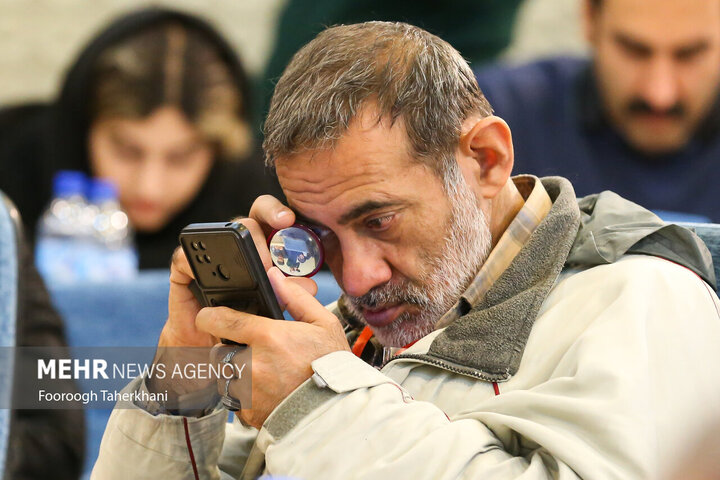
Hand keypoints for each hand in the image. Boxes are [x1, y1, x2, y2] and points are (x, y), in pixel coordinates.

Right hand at [158, 195, 299, 347]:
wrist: (217, 345)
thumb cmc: (250, 320)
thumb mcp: (277, 302)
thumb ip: (292, 290)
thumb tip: (309, 283)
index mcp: (262, 245)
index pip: (268, 217)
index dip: (276, 213)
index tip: (287, 220)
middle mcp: (235, 244)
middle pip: (246, 222)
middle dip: (261, 240)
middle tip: (270, 265)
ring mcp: (209, 253)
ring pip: (219, 234)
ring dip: (235, 250)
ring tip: (251, 270)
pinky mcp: (184, 267)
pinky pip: (185, 256)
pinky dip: (194, 261)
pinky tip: (207, 272)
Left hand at [197, 267, 349, 427]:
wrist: (335, 412)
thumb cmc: (332, 366)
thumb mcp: (324, 324)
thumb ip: (296, 298)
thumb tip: (275, 278)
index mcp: (268, 337)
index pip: (220, 320)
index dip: (210, 316)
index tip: (210, 316)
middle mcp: (251, 363)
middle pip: (219, 349)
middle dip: (230, 347)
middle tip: (252, 350)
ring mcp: (247, 390)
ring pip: (224, 374)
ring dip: (235, 371)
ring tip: (262, 373)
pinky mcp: (246, 411)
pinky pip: (234, 397)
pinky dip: (244, 393)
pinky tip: (266, 390)